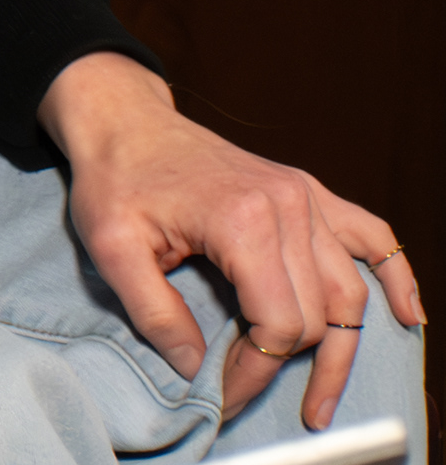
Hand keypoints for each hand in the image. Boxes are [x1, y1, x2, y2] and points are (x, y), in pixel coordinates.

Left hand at [45, 51, 423, 432]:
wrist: (124, 120)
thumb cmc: (115, 178)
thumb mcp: (110, 246)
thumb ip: (153, 312)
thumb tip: (194, 366)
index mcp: (242, 221)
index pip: (276, 324)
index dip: (253, 370)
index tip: (222, 391)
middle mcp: (287, 207)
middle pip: (316, 314)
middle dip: (288, 365)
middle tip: (257, 396)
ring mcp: (304, 196)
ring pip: (349, 290)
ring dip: (343, 347)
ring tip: (325, 395)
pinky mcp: (308, 191)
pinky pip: (373, 236)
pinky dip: (396, 277)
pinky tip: (406, 315)